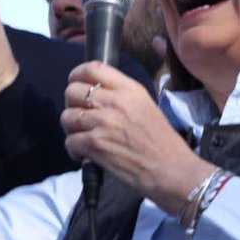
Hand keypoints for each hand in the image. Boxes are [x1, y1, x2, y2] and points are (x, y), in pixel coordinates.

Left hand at [61, 61, 213, 214]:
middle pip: (72, 91)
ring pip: (66, 117)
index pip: (92, 68)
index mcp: (129, 89)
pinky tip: (85, 155)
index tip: (77, 85)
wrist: (172, 171)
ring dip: (71, 130)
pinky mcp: (95, 145)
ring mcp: (103, 122)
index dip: (77, 75)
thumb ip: (121, 96)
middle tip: (81, 118)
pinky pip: (69, 142)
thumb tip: (97, 94)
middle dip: (72, 105)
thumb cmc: (163, 142)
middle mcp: (114, 102)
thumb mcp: (146, 106)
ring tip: (83, 138)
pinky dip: (74, 151)